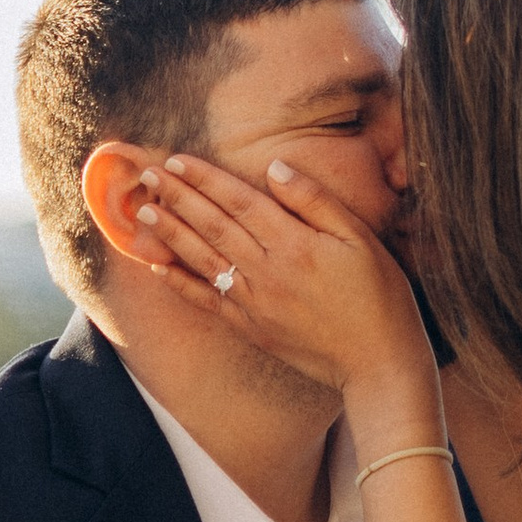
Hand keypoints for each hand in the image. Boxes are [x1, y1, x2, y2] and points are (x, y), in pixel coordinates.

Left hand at [130, 152, 434, 408]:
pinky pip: (208, 300)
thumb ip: (316, 201)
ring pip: (204, 259)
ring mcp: (255, 302)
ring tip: (142, 210)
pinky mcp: (252, 328)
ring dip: (170, 233)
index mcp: (295, 243)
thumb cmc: (379, 296)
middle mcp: (268, 270)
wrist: (378, 362)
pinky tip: (158, 267)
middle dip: (178, 197)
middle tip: (148, 174)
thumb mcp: (360, 238)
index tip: (178, 159)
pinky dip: (181, 284)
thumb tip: (275, 167)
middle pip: (214, 225)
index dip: (207, 178)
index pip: (240, 200)